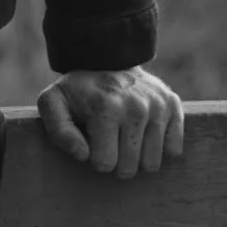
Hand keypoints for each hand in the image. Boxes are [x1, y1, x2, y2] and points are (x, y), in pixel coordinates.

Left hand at [36, 65, 183, 178]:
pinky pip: (174, 149)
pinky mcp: (173, 105)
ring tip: (124, 134)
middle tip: (109, 139)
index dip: (95, 157)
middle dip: (117, 161)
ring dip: (137, 155)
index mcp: (106, 109)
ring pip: (152, 163)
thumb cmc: (78, 90)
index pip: (105, 164)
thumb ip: (59, 131)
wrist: (107, 58)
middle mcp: (136, 107)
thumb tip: (83, 155)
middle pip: (130, 168)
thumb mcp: (53, 103)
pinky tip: (144, 131)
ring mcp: (158, 106)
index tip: (91, 140)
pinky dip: (159, 146)